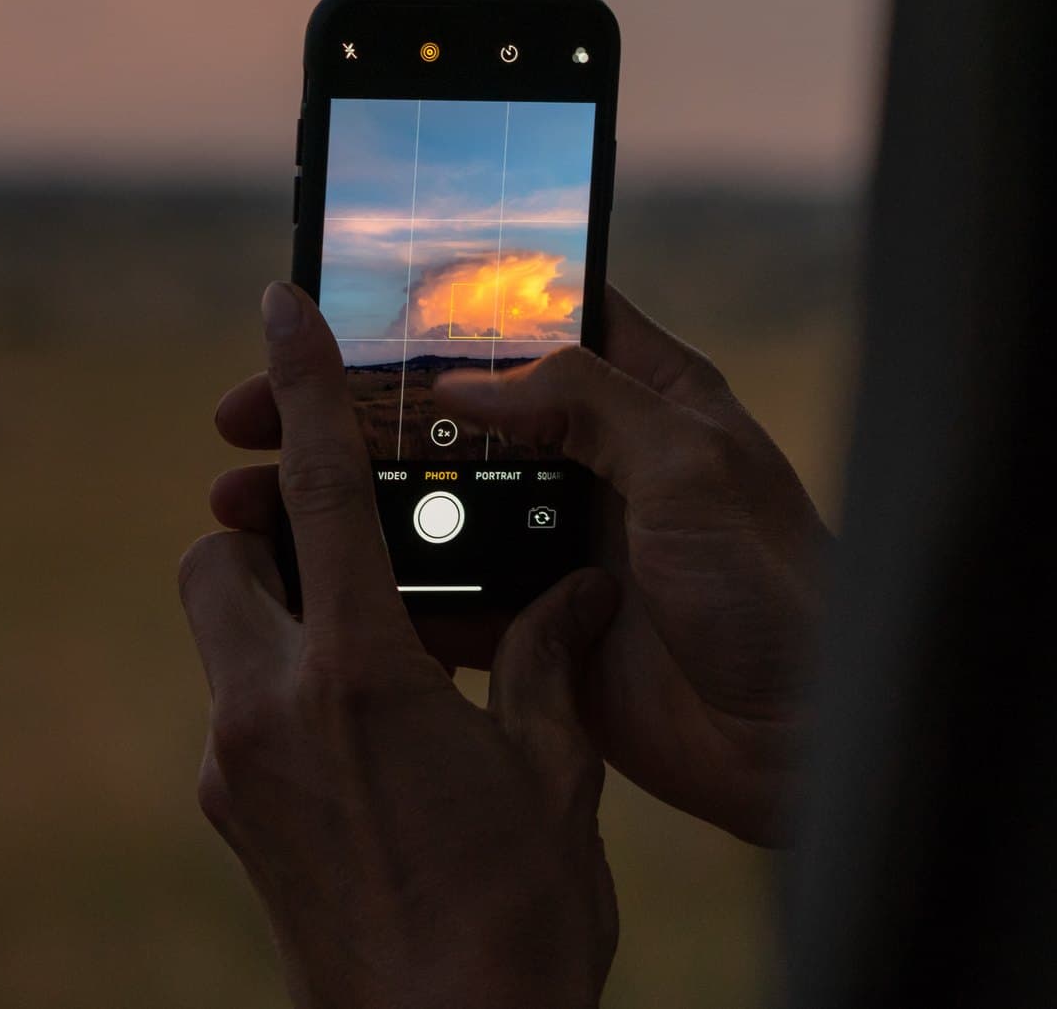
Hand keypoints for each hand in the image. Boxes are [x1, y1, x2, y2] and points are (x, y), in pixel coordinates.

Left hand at [180, 283, 620, 1008]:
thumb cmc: (519, 925)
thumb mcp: (555, 780)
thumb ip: (548, 669)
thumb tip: (570, 597)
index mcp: (359, 676)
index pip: (313, 490)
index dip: (299, 384)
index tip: (279, 304)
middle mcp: (270, 710)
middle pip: (216, 556)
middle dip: (260, 529)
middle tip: (345, 550)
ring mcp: (236, 771)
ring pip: (219, 635)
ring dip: (271, 613)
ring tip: (370, 654)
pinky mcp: (233, 820)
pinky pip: (239, 712)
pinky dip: (282, 691)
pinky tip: (366, 743)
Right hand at [211, 287, 828, 846]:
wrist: (809, 737)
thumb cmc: (779, 584)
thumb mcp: (688, 462)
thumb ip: (582, 399)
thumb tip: (460, 379)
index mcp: (638, 396)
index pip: (513, 328)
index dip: (420, 320)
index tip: (329, 318)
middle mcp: (587, 461)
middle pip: (441, 418)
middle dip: (343, 414)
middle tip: (249, 414)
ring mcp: (555, 543)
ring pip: (425, 505)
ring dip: (340, 501)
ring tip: (246, 500)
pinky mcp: (534, 627)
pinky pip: (439, 597)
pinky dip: (374, 587)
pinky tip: (303, 579)